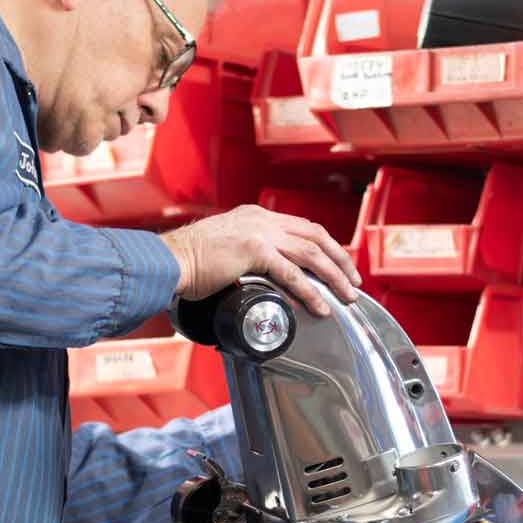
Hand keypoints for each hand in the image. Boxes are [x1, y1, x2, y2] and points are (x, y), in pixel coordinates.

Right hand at [161, 205, 361, 314]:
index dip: (326, 246)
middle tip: (354, 282)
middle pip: (315, 236)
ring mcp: (258, 232)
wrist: (168, 261)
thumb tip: (259, 276)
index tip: (340, 264)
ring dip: (334, 277)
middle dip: (340, 260)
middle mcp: (261, 219)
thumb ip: (245, 254)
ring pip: (311, 254)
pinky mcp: (253, 250)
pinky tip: (320, 307)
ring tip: (346, 297)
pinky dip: (310, 292)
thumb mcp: (224, 248)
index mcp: (256, 216)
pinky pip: (291, 273)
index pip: (303, 227)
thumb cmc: (188, 263)